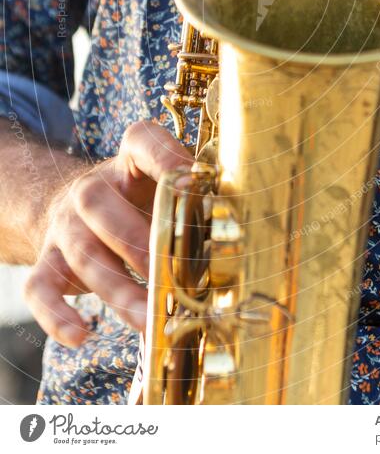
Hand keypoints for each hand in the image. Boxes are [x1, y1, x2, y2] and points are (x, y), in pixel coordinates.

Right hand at [24, 121, 191, 346]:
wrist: (78, 210)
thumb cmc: (140, 202)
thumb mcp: (164, 189)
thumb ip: (195, 200)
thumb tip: (240, 221)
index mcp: (129, 161)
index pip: (142, 142)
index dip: (167, 157)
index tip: (197, 179)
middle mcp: (91, 188)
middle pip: (100, 204)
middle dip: (137, 241)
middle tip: (173, 272)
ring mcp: (65, 225)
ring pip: (81, 252)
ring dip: (118, 289)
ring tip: (150, 319)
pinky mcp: (48, 262)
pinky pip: (40, 287)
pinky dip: (56, 315)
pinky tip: (81, 335)